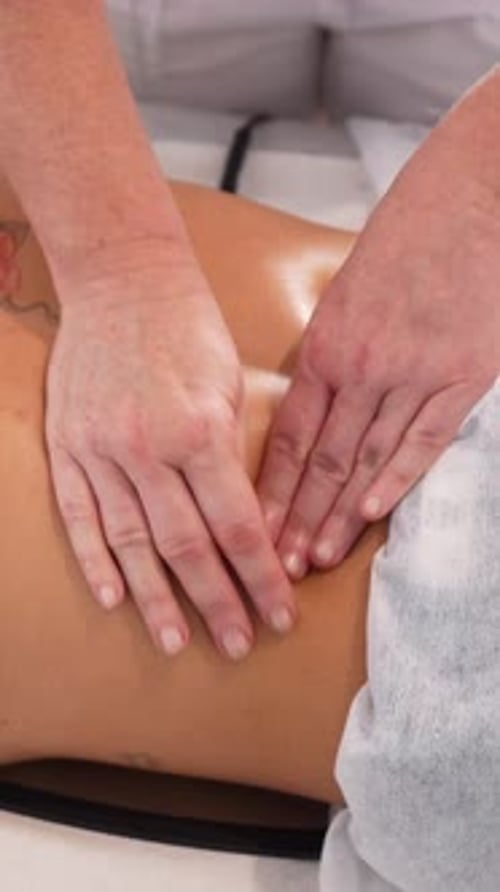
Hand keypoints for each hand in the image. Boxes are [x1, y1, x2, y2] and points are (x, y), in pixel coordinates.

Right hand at [46, 244, 294, 658]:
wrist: (122, 281)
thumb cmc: (189, 330)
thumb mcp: (229, 387)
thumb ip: (231, 459)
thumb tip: (242, 524)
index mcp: (199, 431)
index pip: (238, 526)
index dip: (261, 577)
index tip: (280, 615)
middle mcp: (148, 449)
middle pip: (188, 546)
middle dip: (217, 602)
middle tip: (237, 644)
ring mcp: (100, 450)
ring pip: (131, 543)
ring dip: (157, 598)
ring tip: (176, 641)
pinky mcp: (67, 446)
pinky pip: (80, 515)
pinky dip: (95, 560)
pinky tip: (113, 598)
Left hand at [258, 84, 499, 577]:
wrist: (474, 190)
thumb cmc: (410, 230)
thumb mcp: (350, 287)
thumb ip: (335, 348)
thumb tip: (322, 397)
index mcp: (328, 342)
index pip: (290, 432)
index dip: (272, 485)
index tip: (255, 525)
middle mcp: (364, 364)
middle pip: (323, 457)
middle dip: (298, 515)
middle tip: (277, 564)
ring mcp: (415, 372)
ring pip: (368, 457)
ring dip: (340, 512)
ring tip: (317, 556)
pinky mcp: (465, 374)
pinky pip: (426, 437)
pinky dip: (400, 478)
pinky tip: (374, 514)